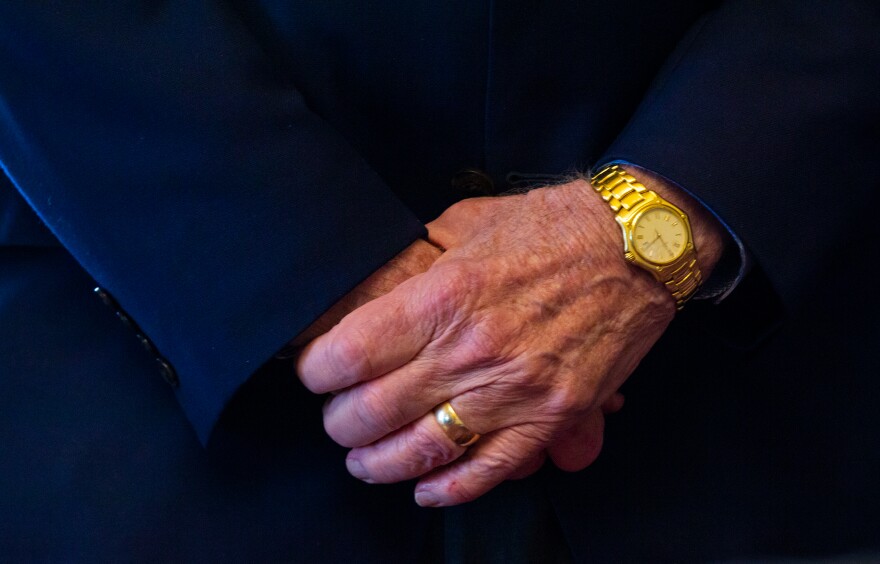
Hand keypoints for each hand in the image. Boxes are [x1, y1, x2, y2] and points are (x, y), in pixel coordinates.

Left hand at [298, 171, 723, 506]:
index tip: (316, 373)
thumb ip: (414, 262)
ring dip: (379, 464)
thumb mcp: (467, 222)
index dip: (317, 372)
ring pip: (421, 452)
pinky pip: (488, 471)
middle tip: (337, 419)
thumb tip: (369, 293)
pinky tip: (423, 488)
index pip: (348, 355)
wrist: (635, 244)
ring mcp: (513, 391)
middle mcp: (470, 350)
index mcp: (442, 297)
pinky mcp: (551, 416)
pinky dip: (448, 490)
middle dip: (340, 424)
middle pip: (372, 412)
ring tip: (364, 461)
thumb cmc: (550, 225)